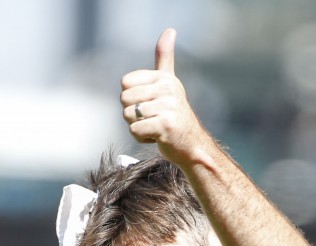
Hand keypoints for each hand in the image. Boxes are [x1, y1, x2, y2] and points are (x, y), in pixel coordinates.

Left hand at [120, 28, 209, 162]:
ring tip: (154, 127)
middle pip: (124, 99)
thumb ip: (165, 57)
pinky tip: (156, 137)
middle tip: (151, 118)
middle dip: (132, 114)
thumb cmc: (175, 114)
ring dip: (137, 126)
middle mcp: (167, 89)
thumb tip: (170, 30)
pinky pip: (135, 130)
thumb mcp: (169, 83)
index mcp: (164, 78)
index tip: (148, 104)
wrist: (192, 145)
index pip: (125, 83)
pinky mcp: (166, 125)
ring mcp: (168, 107)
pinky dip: (141, 137)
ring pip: (128, 116)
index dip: (131, 98)